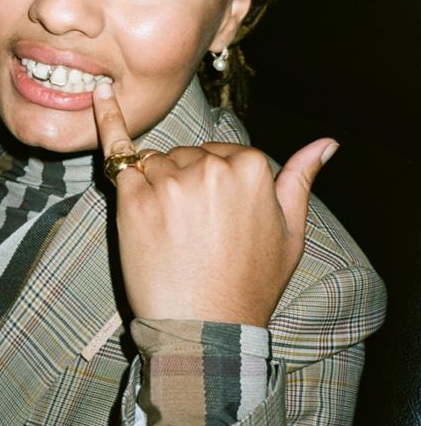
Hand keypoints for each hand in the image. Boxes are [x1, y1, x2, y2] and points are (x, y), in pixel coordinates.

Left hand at [93, 82, 337, 325]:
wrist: (206, 330)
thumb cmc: (250, 284)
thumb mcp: (291, 233)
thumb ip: (301, 179)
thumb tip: (327, 143)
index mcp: (251, 167)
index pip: (223, 154)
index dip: (216, 185)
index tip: (218, 220)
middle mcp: (210, 165)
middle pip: (188, 155)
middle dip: (187, 183)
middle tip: (193, 234)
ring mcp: (170, 180)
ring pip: (157, 162)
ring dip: (157, 185)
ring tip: (169, 234)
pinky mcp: (133, 197)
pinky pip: (118, 156)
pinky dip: (108, 122)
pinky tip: (100, 95)